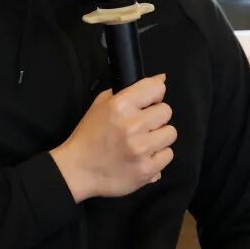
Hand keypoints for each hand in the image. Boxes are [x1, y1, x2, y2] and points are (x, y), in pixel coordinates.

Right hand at [50, 74, 175, 202]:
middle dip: (156, 117)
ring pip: (171, 133)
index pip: (156, 88)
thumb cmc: (89, 136)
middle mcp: (133, 125)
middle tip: (143, 125)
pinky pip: (168, 154)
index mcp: (120, 105)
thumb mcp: (101, 104)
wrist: (78, 170)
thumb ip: (130, 90)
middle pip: (166, 111)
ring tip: (144, 142)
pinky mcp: (147, 169)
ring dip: (159, 136)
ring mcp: (141, 148)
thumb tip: (161, 79)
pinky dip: (158, 156)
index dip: (155, 94)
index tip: (150, 101)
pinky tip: (144, 156)